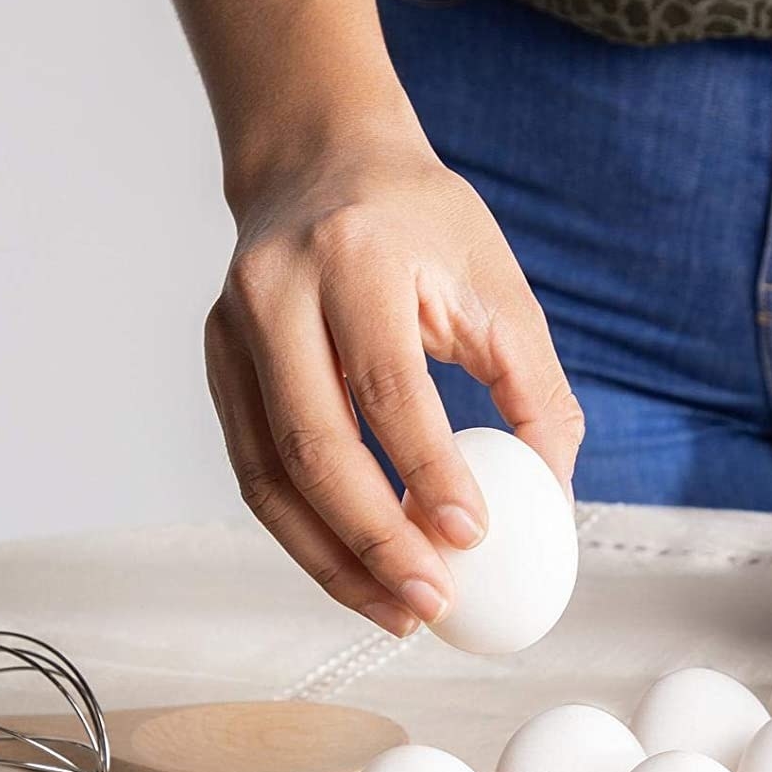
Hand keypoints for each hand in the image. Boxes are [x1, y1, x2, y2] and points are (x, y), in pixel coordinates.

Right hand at [204, 137, 583, 637]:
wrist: (322, 160)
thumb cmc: (424, 225)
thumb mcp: (500, 289)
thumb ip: (536, 393)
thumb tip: (553, 501)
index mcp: (355, 257)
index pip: (388, 387)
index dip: (429, 472)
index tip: (474, 538)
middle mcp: (275, 291)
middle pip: (313, 445)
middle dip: (375, 540)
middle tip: (432, 602)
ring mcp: (231, 330)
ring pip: (268, 475)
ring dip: (331, 559)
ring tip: (396, 611)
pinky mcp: (218, 364)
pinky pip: (254, 469)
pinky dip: (304, 533)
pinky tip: (355, 570)